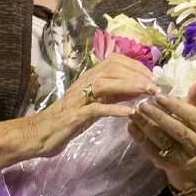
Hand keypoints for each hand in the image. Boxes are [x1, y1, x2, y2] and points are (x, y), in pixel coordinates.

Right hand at [32, 54, 153, 155]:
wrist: (40, 134)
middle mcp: (84, 84)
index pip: (114, 61)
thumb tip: (138, 87)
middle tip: (155, 87)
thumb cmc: (70, 119)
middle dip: (137, 74)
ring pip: (105, 83)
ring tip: (148, 93)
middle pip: (112, 68)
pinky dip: (114, 109)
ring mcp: (78, 99)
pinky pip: (95, 109)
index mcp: (90, 79)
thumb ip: (114, 94)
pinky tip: (130, 113)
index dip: (136, 66)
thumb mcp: (96, 103)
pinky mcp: (74, 116)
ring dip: (129, 86)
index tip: (153, 77)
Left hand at [126, 84, 195, 190]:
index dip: (176, 106)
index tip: (159, 96)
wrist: (193, 162)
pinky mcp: (166, 164)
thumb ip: (195, 99)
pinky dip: (140, 137)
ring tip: (133, 112)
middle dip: (159, 116)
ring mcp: (181, 157)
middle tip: (142, 104)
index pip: (193, 117)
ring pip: (163, 140)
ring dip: (146, 126)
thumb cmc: (192, 130)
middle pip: (178, 130)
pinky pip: (151, 150)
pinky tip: (131, 125)